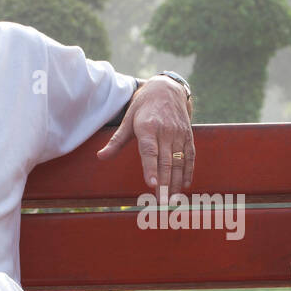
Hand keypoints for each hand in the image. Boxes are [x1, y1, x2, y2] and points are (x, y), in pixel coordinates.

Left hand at [96, 77, 194, 193]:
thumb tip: (100, 156)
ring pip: (179, 161)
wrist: (167, 88)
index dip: (150, 168)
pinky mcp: (188, 136)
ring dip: (176, 182)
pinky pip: (190, 156)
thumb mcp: (128, 119)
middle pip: (166, 161)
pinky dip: (188, 171)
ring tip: (172, 199)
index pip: (149, 151)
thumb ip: (116, 141)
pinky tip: (185, 185)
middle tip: (161, 201)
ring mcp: (179, 134)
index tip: (151, 184)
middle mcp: (166, 131)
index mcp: (148, 127)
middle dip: (164, 183)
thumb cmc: (144, 106)